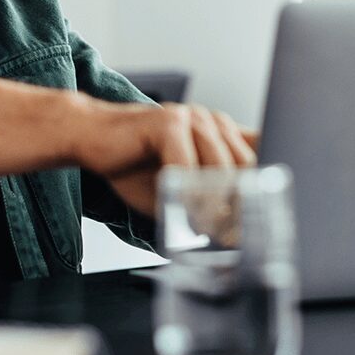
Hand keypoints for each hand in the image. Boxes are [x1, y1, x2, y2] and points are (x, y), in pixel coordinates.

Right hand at [76, 102, 258, 216]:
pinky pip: (187, 166)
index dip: (264, 190)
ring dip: (214, 205)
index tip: (259, 223)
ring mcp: (192, 117)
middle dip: (241, 205)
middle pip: (246, 167)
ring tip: (206, 231)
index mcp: (222, 132)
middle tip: (231, 237)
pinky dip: (186, 195)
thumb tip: (237, 234)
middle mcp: (212, 121)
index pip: (261, 156)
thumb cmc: (135, 164)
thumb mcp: (181, 187)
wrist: (90, 137)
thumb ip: (209, 200)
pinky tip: (180, 212)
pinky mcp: (168, 122)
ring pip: (220, 168)